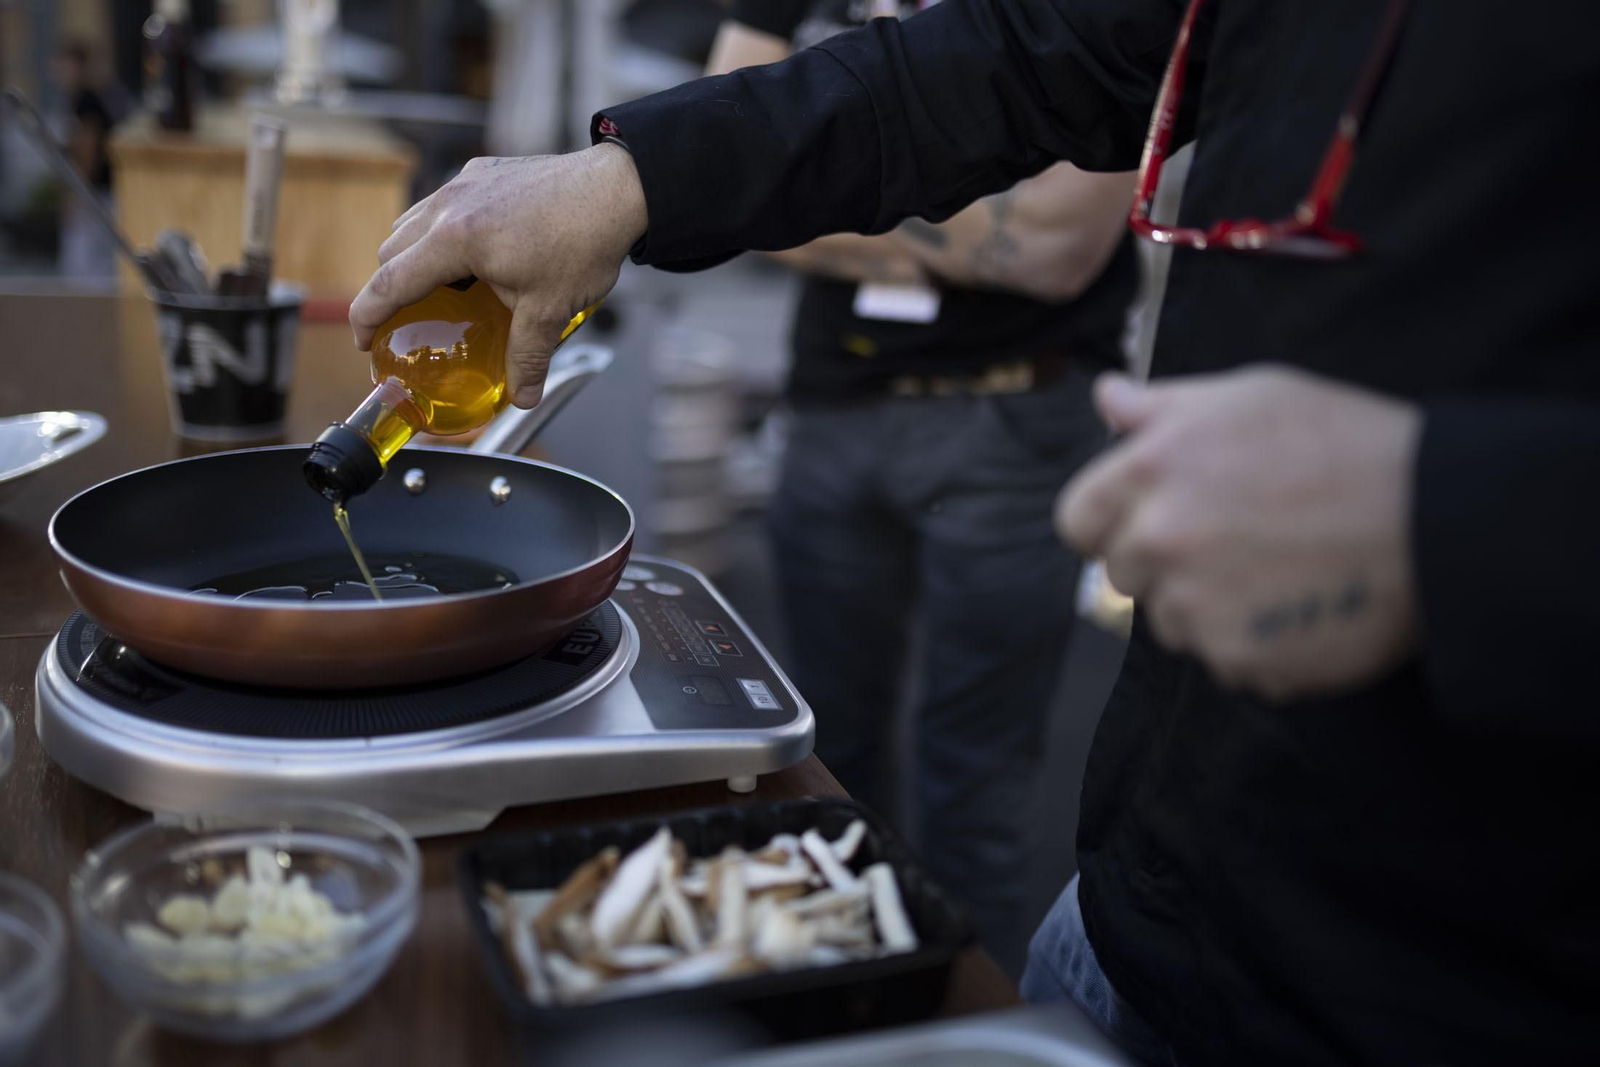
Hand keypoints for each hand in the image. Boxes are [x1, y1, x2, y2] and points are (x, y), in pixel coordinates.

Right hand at [349, 144, 647, 406]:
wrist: (619, 187)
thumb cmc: (584, 242)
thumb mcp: (551, 310)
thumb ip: (529, 357)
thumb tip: (522, 397)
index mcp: (455, 240)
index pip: (389, 283)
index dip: (366, 317)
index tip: (364, 341)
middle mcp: (450, 205)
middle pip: (392, 250)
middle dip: (389, 287)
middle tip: (407, 319)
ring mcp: (466, 183)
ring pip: (413, 221)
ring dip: (413, 255)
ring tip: (441, 288)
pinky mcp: (485, 171)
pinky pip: (444, 203)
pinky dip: (442, 231)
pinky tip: (477, 254)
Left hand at [1058, 366, 1423, 700]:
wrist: (1439, 517)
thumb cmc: (1346, 443)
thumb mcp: (1252, 395)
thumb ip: (1165, 405)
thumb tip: (1107, 400)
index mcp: (1152, 470)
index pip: (1077, 520)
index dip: (1111, 521)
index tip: (1151, 520)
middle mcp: (1161, 540)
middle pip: (1124, 574)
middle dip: (1163, 562)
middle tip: (1236, 540)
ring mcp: (1196, 607)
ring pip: (1171, 622)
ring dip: (1208, 608)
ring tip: (1277, 571)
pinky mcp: (1238, 659)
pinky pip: (1223, 661)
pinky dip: (1254, 645)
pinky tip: (1299, 605)